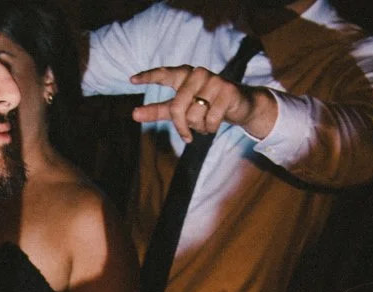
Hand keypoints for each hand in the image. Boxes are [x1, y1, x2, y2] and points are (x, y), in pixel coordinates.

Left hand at [130, 65, 267, 143]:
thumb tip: (133, 114)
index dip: (148, 77)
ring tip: (206, 123)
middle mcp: (197, 74)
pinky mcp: (227, 91)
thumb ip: (158, 110)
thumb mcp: (181, 109)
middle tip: (187, 137)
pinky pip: (210, 120)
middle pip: (177, 108)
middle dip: (181, 127)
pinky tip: (216, 124)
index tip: (131, 80)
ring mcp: (213, 80)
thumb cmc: (207, 106)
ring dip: (199, 127)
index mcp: (184, 75)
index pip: (164, 74)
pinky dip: (211, 128)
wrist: (240, 105)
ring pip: (194, 116)